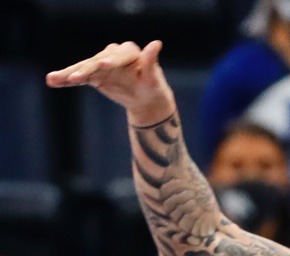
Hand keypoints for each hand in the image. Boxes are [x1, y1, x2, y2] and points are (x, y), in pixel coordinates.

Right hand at [45, 40, 175, 125]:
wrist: (145, 97)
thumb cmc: (152, 86)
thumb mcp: (153, 78)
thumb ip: (151, 62)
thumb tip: (157, 43)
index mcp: (128, 52)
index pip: (118, 57)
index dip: (111, 61)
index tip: (103, 66)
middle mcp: (112, 54)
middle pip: (96, 62)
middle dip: (85, 71)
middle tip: (74, 78)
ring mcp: (101, 64)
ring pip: (83, 69)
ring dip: (68, 74)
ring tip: (53, 79)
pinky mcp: (93, 74)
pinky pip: (79, 77)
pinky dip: (66, 79)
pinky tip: (52, 81)